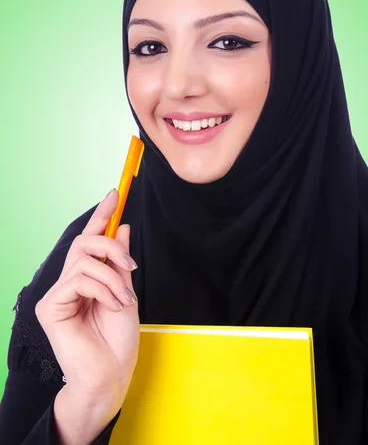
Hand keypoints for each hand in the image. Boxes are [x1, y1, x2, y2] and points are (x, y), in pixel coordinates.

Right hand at [35, 189, 139, 406]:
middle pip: (85, 242)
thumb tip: (122, 228)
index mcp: (87, 277)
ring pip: (84, 260)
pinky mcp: (50, 306)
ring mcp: (57, 294)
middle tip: (130, 265)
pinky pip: (79, 279)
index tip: (115, 193)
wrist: (111, 374)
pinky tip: (113, 306)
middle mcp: (69, 282)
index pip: (90, 239)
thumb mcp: (126, 291)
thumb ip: (119, 262)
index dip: (102, 215)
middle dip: (111, 246)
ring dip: (112, 277)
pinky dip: (102, 289)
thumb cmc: (118, 340)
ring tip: (125, 299)